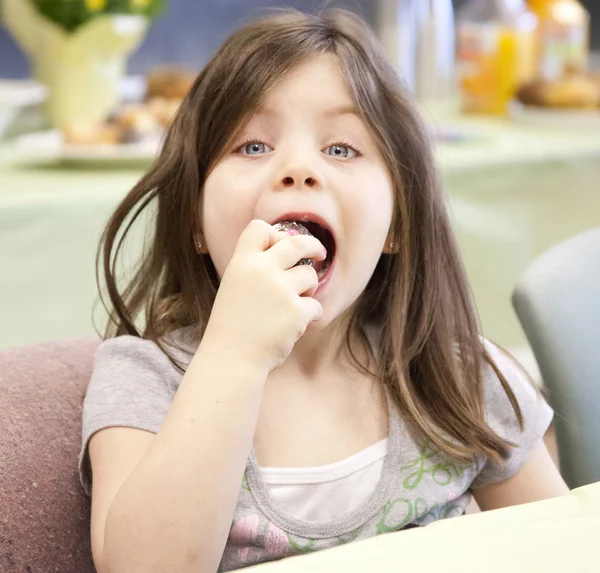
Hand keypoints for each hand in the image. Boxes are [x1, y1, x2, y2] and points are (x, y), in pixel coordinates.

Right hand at [203, 219, 325, 372]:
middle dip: (314, 246)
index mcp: (242, 263)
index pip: (260, 228)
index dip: (275, 234)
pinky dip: (310, 316)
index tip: (283, 245)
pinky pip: (315, 305)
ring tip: (293, 305)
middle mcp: (261, 270)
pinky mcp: (296, 311)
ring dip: (308, 289)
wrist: (231, 358)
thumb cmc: (233, 326)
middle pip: (297, 242)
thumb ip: (254, 268)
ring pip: (311, 275)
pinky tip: (294, 326)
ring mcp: (280, 290)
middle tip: (320, 254)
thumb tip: (286, 248)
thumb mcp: (234, 286)